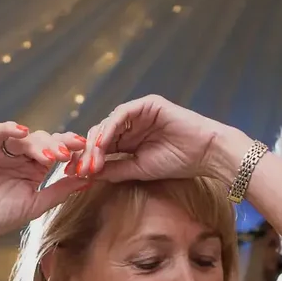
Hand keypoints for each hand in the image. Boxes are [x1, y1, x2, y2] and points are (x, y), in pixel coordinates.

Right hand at [0, 122, 91, 239]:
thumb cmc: (3, 216)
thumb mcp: (37, 203)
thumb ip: (61, 190)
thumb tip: (89, 180)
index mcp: (35, 167)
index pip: (56, 150)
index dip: (70, 149)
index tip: (85, 151)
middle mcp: (20, 155)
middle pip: (43, 141)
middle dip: (57, 145)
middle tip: (68, 154)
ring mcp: (2, 149)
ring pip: (25, 137)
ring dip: (38, 144)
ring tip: (48, 156)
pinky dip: (9, 129)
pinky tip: (22, 132)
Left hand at [77, 96, 247, 185]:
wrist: (206, 153)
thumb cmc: (178, 162)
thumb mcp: (139, 169)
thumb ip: (114, 169)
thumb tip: (88, 174)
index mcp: (128, 140)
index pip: (101, 147)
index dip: (87, 160)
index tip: (75, 175)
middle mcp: (130, 124)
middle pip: (100, 135)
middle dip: (88, 153)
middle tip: (81, 169)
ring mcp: (138, 113)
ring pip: (107, 124)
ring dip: (96, 143)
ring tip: (91, 161)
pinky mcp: (146, 104)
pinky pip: (121, 114)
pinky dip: (110, 128)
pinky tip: (103, 143)